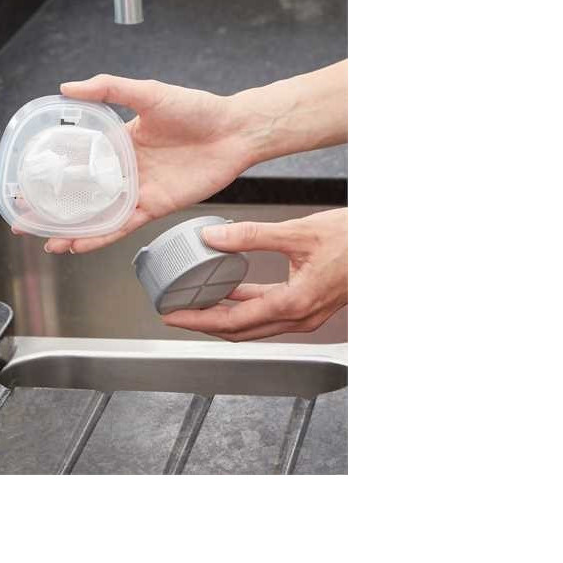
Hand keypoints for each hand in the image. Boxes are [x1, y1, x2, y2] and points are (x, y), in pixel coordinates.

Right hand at [37, 74, 257, 253]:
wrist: (234, 130)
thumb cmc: (196, 108)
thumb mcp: (147, 91)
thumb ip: (108, 90)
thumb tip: (67, 88)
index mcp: (120, 141)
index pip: (78, 159)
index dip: (53, 171)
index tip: (28, 180)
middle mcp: (126, 169)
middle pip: (83, 194)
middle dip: (54, 209)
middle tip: (25, 220)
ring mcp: (139, 190)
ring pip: (99, 216)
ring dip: (73, 231)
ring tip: (47, 242)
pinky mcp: (156, 207)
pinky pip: (124, 225)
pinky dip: (102, 237)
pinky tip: (80, 245)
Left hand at [162, 209, 346, 340]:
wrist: (388, 245)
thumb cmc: (356, 240)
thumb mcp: (299, 231)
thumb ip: (253, 236)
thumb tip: (213, 237)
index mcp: (294, 303)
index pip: (233, 321)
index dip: (198, 320)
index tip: (173, 315)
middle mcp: (300, 317)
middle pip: (241, 332)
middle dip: (205, 324)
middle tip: (177, 313)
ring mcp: (308, 316)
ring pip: (256, 327)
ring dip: (225, 318)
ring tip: (198, 304)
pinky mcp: (312, 307)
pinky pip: (271, 315)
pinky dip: (247, 308)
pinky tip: (233, 293)